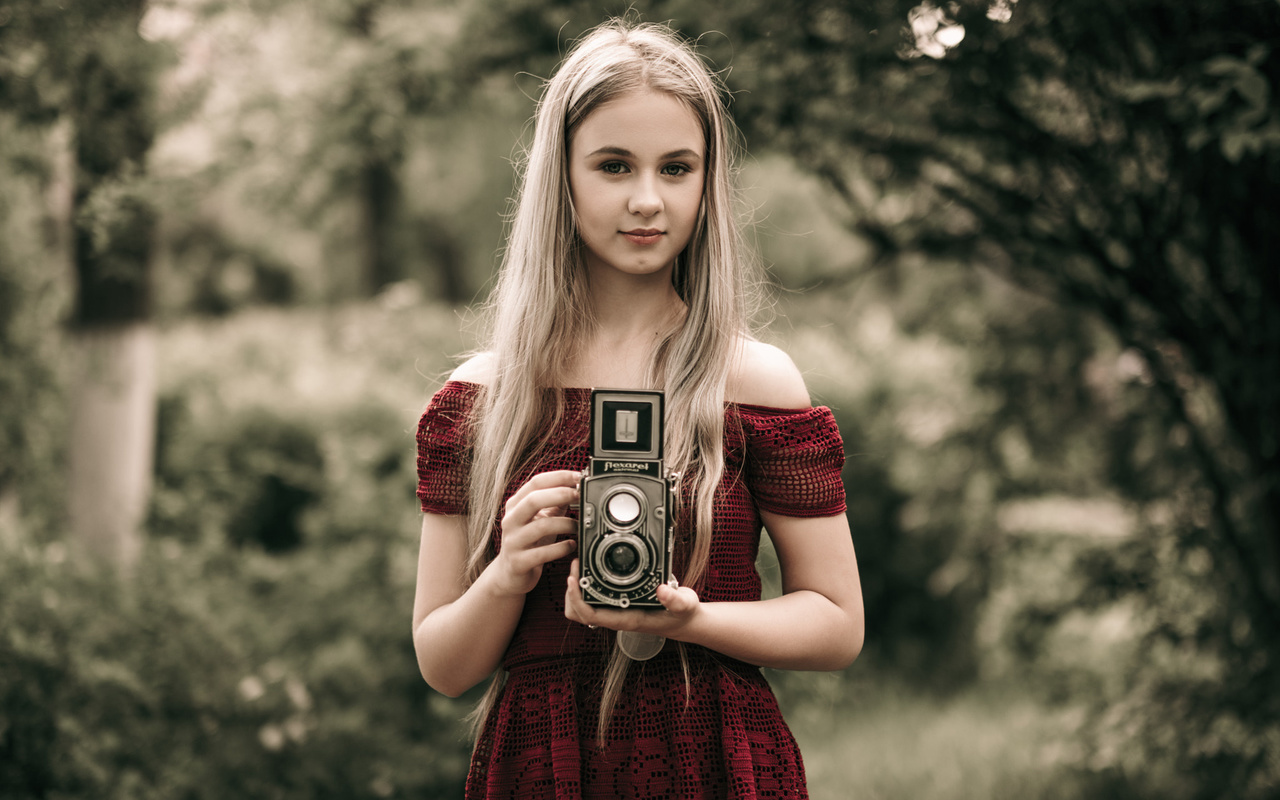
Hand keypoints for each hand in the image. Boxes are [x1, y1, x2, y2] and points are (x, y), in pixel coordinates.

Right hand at [488, 470, 580, 596]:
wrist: (509, 573)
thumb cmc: (528, 542)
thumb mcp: (540, 518)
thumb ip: (555, 503)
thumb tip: (576, 486)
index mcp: (515, 505)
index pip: (535, 482)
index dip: (559, 477)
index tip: (578, 477)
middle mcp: (511, 520)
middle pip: (533, 500)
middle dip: (560, 495)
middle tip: (579, 496)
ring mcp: (513, 541)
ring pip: (541, 526)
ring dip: (566, 524)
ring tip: (577, 526)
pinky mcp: (519, 562)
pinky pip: (543, 553)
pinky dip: (562, 548)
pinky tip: (571, 545)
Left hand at [564, 558, 701, 637]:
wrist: (684, 622)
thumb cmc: (681, 615)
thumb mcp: (684, 605)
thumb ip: (675, 599)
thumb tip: (662, 590)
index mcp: (627, 619)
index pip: (591, 614)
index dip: (577, 597)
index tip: (574, 577)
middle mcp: (616, 617)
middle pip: (578, 613)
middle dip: (571, 591)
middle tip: (576, 565)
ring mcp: (614, 612)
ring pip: (581, 608)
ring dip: (574, 589)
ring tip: (579, 566)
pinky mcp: (616, 604)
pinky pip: (591, 600)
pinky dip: (585, 587)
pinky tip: (590, 571)